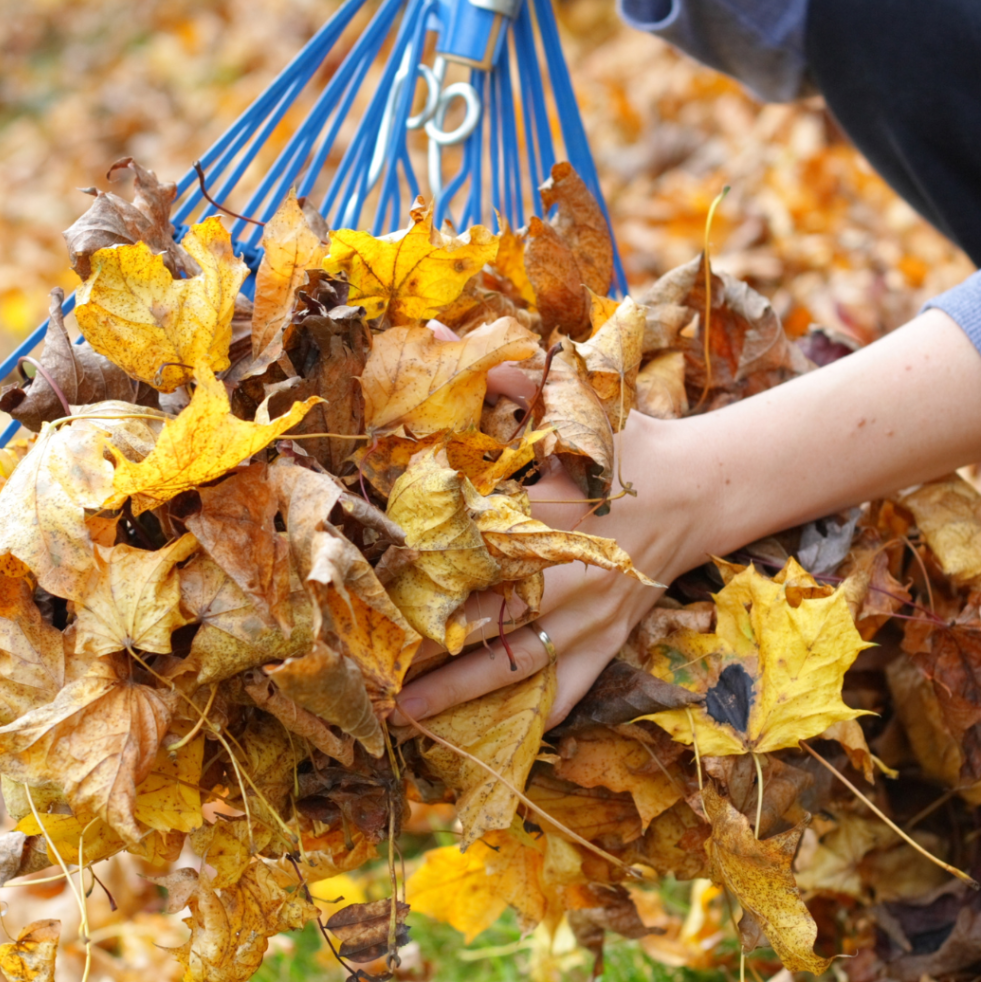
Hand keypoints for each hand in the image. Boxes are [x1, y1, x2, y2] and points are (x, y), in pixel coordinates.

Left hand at [391, 409, 707, 727]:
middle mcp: (571, 574)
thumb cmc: (629, 445)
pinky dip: (534, 715)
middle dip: (431, 648)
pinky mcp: (612, 639)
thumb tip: (434, 334)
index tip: (376, 591)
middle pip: (491, 620)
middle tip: (372, 671)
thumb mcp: (575, 405)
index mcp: (554, 514)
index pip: (478, 551)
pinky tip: (492, 740)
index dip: (428, 574)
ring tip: (407, 716)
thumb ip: (503, 379)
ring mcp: (594, 616)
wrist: (702, 487)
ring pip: (521, 664)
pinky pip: (572, 687)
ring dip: (464, 694)